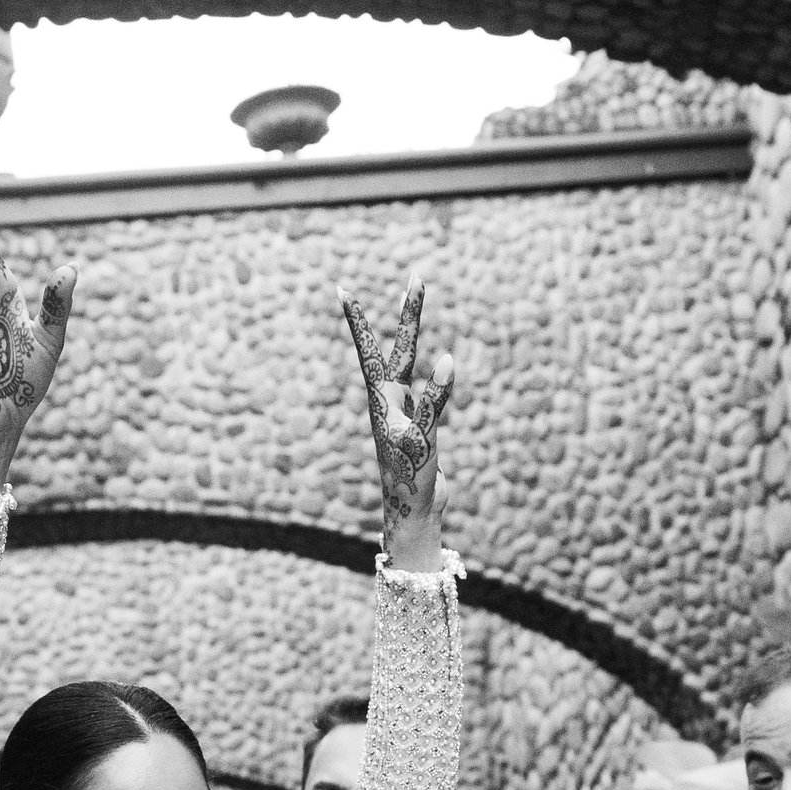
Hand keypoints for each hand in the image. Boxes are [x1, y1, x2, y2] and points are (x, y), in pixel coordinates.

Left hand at [342, 281, 451, 572]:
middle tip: (417, 275)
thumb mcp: (421, 437)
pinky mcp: (422, 427)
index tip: (342, 289)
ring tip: (416, 298)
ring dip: (416, 331)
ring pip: (413, 363)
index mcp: (383, 401)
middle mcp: (391, 401)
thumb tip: (448, 359)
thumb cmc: (410, 479)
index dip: (358, 321)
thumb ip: (434, 398)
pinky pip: (433, 393)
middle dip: (409, 311)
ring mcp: (406, 412)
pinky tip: (448, 365)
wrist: (413, 513)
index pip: (370, 350)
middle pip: (400, 347)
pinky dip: (441, 379)